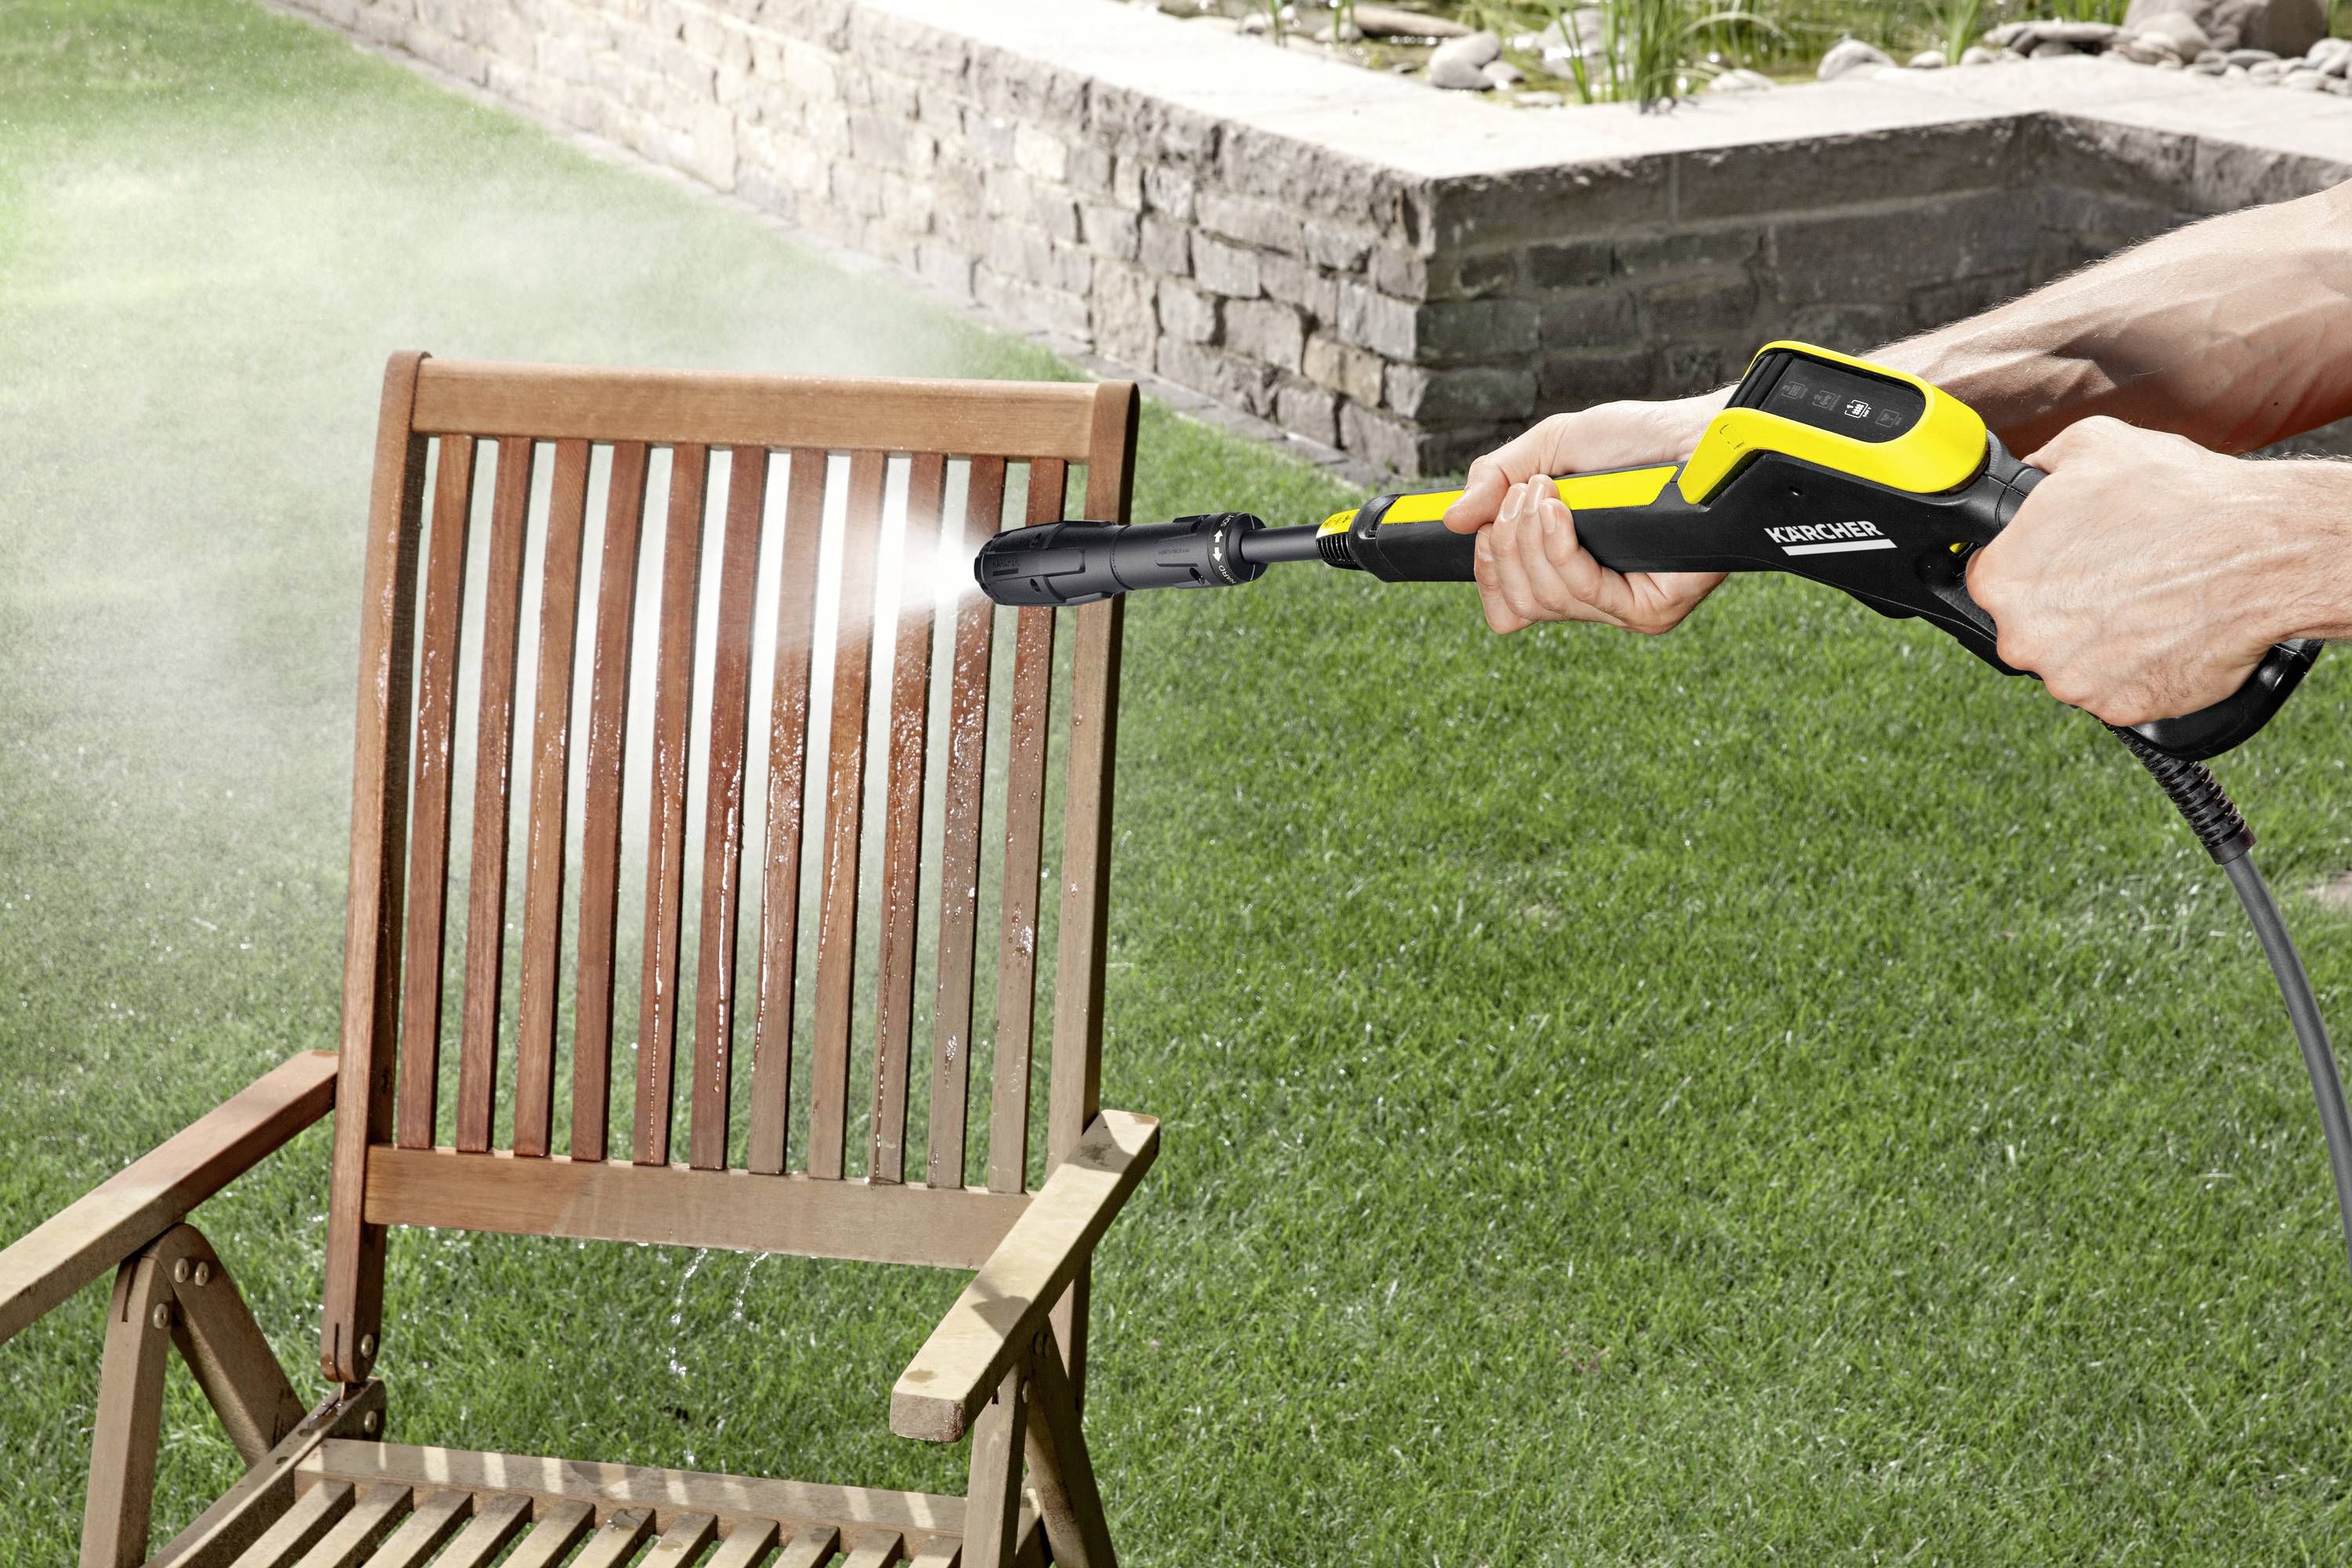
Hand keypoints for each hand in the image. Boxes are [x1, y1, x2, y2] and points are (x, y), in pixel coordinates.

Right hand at [1443, 392, 1728, 633]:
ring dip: (1529, 535)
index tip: (1487, 521)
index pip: (1507, 607)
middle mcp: (1596, 599)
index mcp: (1570, 572)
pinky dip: (1558, 547)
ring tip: (1549, 490)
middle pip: (1518, 603)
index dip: (1487, 568)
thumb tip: (1449, 520)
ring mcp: (1623, 609)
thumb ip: (1496, 480)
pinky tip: (1561, 511)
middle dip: (1504, 542)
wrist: (1700, 434)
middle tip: (1526, 493)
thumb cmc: (1638, 440)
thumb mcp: (1549, 449)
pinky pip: (1579, 591)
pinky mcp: (1650, 610)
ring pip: (1542, 598)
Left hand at [1967, 416, 2345, 725]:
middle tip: (2113, 578)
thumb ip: (2042, 465)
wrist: (2261, 552)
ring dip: (2102, 640)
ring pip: (2073, 662)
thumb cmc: (2179, 500)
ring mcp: (2072, 681)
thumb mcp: (2092, 444)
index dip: (2030, 565)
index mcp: (2002, 580)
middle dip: (2063, 606)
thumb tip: (2030, 473)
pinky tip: (2166, 631)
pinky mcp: (2121, 709)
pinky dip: (2139, 668)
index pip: (1991, 580)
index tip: (2060, 560)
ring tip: (2147, 601)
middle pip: (2029, 627)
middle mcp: (2024, 640)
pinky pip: (2117, 690)